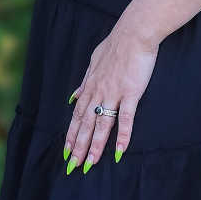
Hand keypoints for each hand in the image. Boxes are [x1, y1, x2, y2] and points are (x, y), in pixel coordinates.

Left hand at [64, 19, 159, 174]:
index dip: (71, 134)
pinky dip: (122, 136)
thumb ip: (84, 82)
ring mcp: (113, 93)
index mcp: (90, 85)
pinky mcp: (130, 93)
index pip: (78, 115)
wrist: (134, 33)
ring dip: (95, 145)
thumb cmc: (116, 46)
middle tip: (73, 166)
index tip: (66, 150)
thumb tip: (73, 96)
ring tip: (90, 164)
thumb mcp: (93, 62)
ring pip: (101, 124)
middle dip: (78, 146)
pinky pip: (125, 118)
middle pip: (85, 124)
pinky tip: (119, 151)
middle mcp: (98, 92)